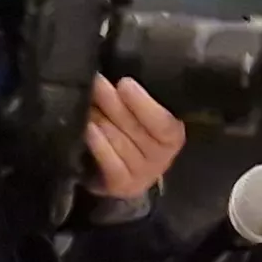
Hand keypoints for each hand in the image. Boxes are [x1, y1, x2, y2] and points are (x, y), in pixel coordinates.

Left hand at [84, 76, 186, 201]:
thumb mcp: (144, 113)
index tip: (124, 84)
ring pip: (120, 143)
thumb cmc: (135, 130)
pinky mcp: (122, 185)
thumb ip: (139, 97)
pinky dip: (99, 145)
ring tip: (87, 101)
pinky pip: (110, 163)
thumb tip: (120, 76)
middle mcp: (162, 158)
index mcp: (173, 135)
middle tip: (97, 83)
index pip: (162, 122)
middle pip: (135, 128)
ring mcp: (142, 174)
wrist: (123, 169)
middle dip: (113, 103)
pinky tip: (88, 129)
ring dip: (101, 121)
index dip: (143, 103)